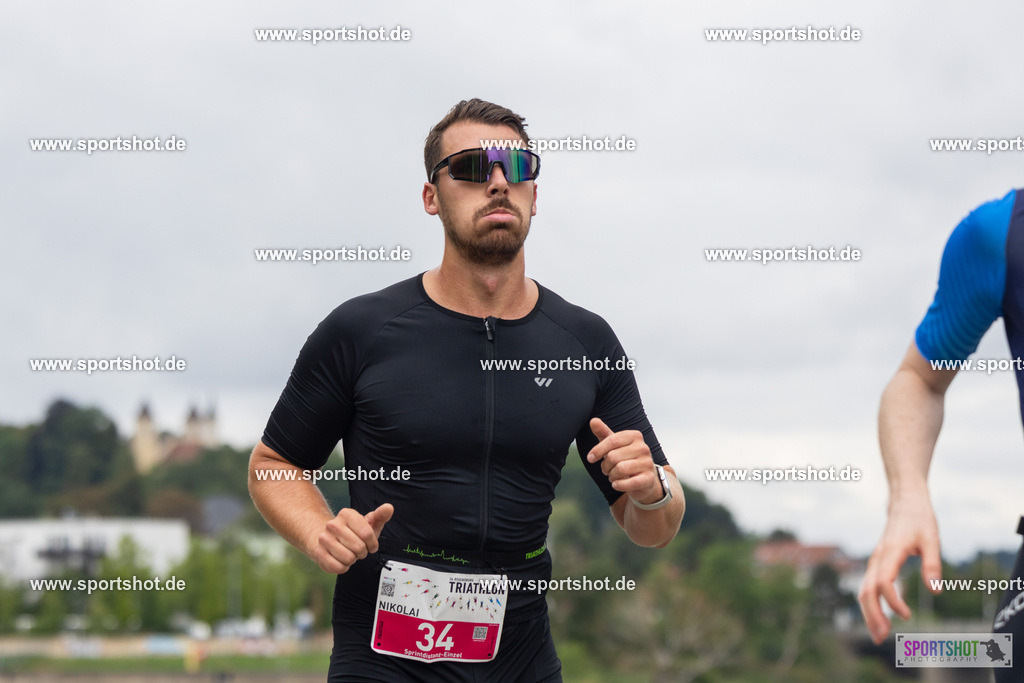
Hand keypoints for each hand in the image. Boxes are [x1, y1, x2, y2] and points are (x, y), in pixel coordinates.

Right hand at [313, 503, 393, 573]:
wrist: (328, 539)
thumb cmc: (353, 532)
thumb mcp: (368, 524)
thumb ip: (380, 516)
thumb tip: (389, 508)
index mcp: (346, 514)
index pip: (367, 533)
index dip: (372, 543)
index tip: (370, 544)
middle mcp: (333, 524)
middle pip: (359, 547)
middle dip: (362, 552)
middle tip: (358, 549)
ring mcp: (324, 539)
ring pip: (349, 558)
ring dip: (353, 560)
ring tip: (349, 553)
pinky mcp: (319, 553)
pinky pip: (338, 568)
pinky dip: (343, 567)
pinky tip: (341, 560)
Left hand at [587, 417, 661, 504]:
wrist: (644, 479)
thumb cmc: (626, 459)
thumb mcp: (614, 445)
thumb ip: (603, 433)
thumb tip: (593, 420)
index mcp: (635, 436)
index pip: (612, 440)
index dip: (598, 450)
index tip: (590, 458)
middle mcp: (643, 448)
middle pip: (613, 456)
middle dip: (605, 466)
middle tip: (606, 470)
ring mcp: (647, 463)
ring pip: (620, 469)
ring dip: (611, 476)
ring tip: (613, 476)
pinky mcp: (648, 479)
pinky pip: (628, 483)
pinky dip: (618, 485)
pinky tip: (617, 484)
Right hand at [858, 492, 941, 643]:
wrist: (905, 503)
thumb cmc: (920, 519)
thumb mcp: (932, 539)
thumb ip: (933, 564)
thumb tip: (935, 591)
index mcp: (890, 552)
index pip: (883, 582)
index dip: (893, 601)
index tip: (908, 616)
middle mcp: (878, 558)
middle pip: (867, 591)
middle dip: (873, 615)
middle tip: (883, 637)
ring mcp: (874, 561)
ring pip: (864, 591)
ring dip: (869, 614)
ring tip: (879, 634)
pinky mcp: (877, 564)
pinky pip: (868, 587)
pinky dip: (871, 605)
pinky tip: (880, 618)